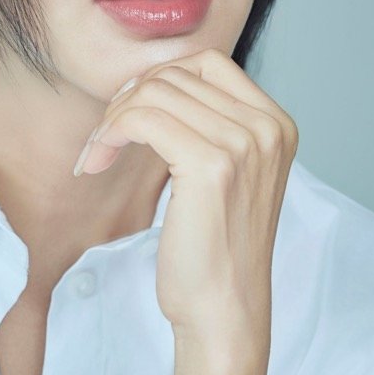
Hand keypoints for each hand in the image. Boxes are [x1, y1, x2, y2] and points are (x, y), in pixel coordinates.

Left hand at [74, 49, 298, 358]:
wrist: (225, 311)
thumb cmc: (216, 250)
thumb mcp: (227, 175)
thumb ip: (209, 126)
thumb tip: (151, 83)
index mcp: (277, 124)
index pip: (208, 63)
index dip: (159, 79)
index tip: (130, 114)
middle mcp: (268, 127)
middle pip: (177, 74)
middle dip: (129, 98)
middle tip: (106, 140)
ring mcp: (244, 145)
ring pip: (154, 92)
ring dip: (113, 119)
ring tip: (99, 154)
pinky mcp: (211, 166)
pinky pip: (142, 118)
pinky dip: (110, 133)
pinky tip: (97, 162)